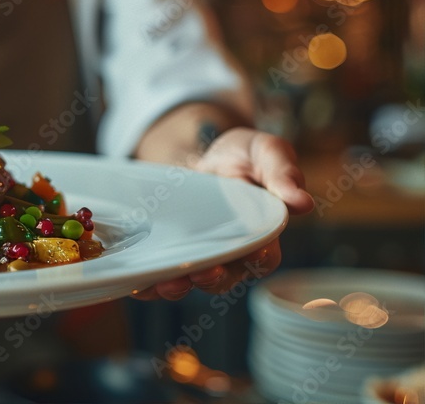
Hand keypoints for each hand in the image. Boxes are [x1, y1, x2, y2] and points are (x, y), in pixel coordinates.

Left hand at [132, 127, 313, 300]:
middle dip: (212, 279)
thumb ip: (281, 173)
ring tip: (165, 282)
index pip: (264, 257)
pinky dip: (146, 284)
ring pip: (189, 283)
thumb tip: (303, 202)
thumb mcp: (265, 152)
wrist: (200, 152)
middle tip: (199, 273)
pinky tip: (136, 281)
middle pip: (224, 279)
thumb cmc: (241, 155)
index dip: (258, 259)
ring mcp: (197, 256)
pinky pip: (157, 275)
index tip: (249, 255)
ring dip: (177, 287)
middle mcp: (230, 255)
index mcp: (260, 236)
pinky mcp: (168, 252)